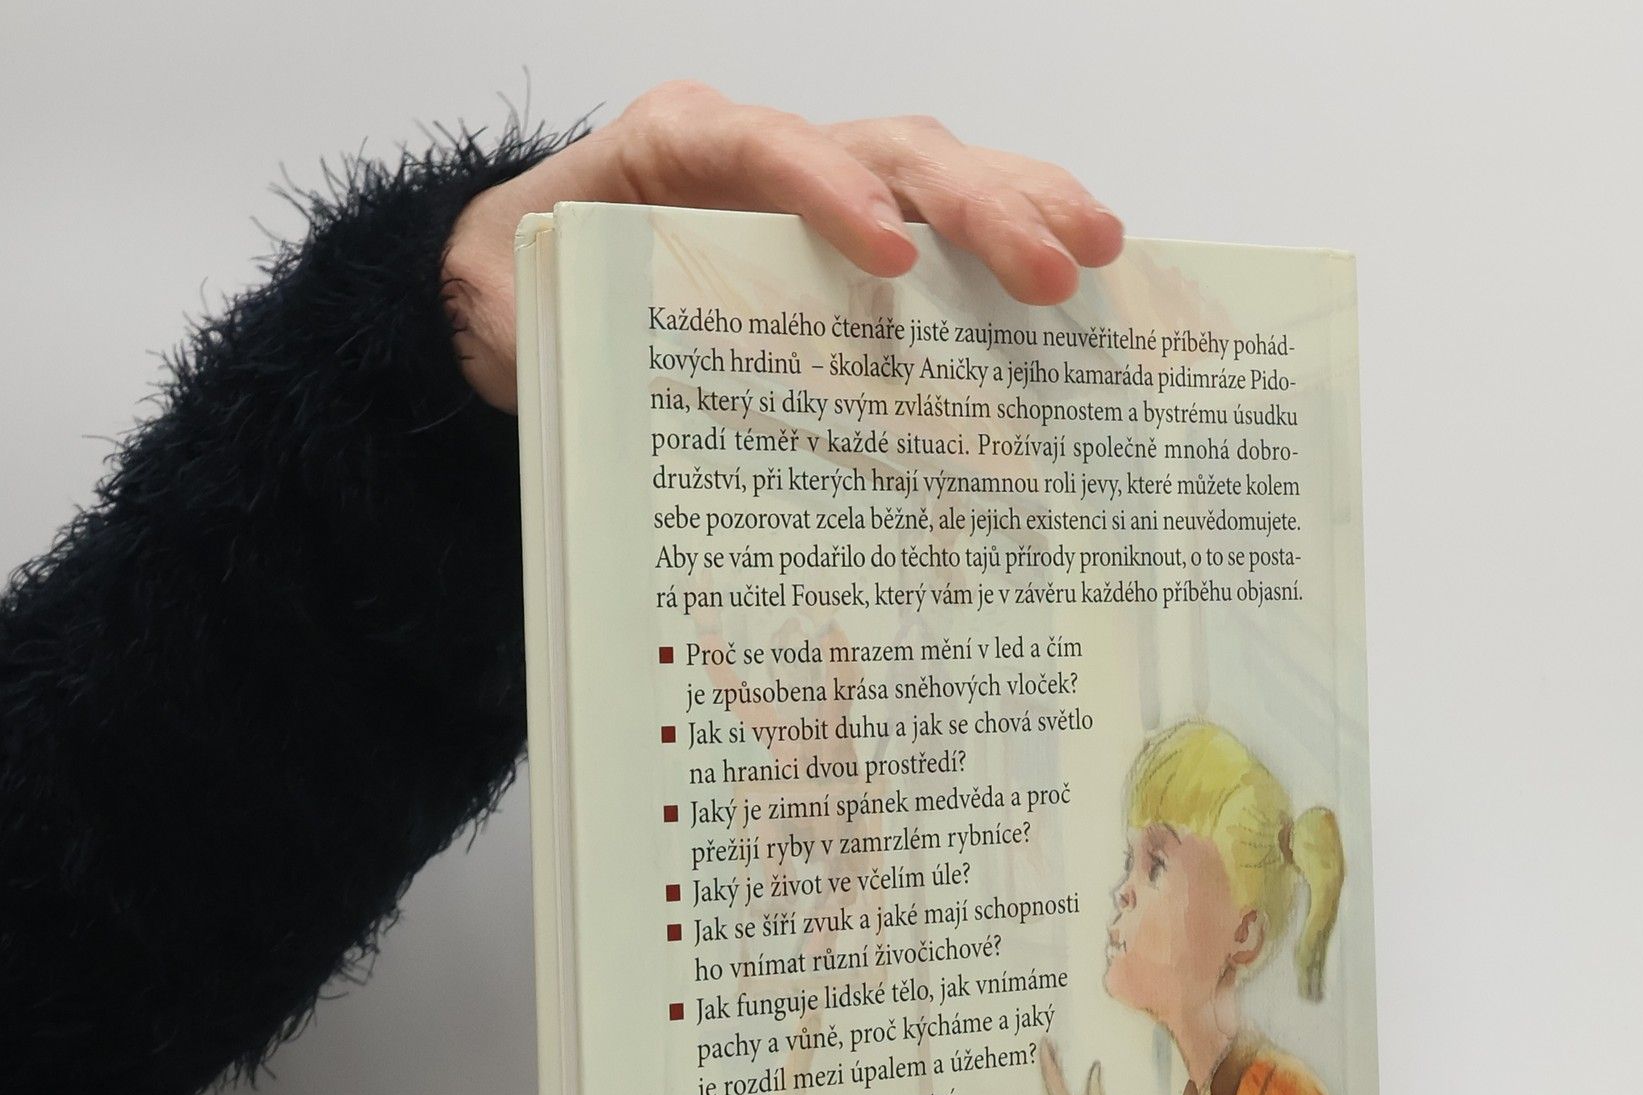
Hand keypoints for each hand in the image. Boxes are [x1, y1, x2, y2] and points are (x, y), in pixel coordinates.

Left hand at [443, 79, 1126, 409]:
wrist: (519, 291)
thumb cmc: (527, 296)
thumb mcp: (514, 310)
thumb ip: (542, 326)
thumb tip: (588, 371)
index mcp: (674, 149)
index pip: (766, 145)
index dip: (833, 190)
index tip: (893, 255)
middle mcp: (761, 152)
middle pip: (885, 149)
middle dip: (975, 203)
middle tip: (1054, 269)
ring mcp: (817, 190)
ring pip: (932, 171)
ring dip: (1022, 204)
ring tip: (1098, 250)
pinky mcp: (849, 240)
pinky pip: (938, 226)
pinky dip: (1007, 240)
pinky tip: (1076, 271)